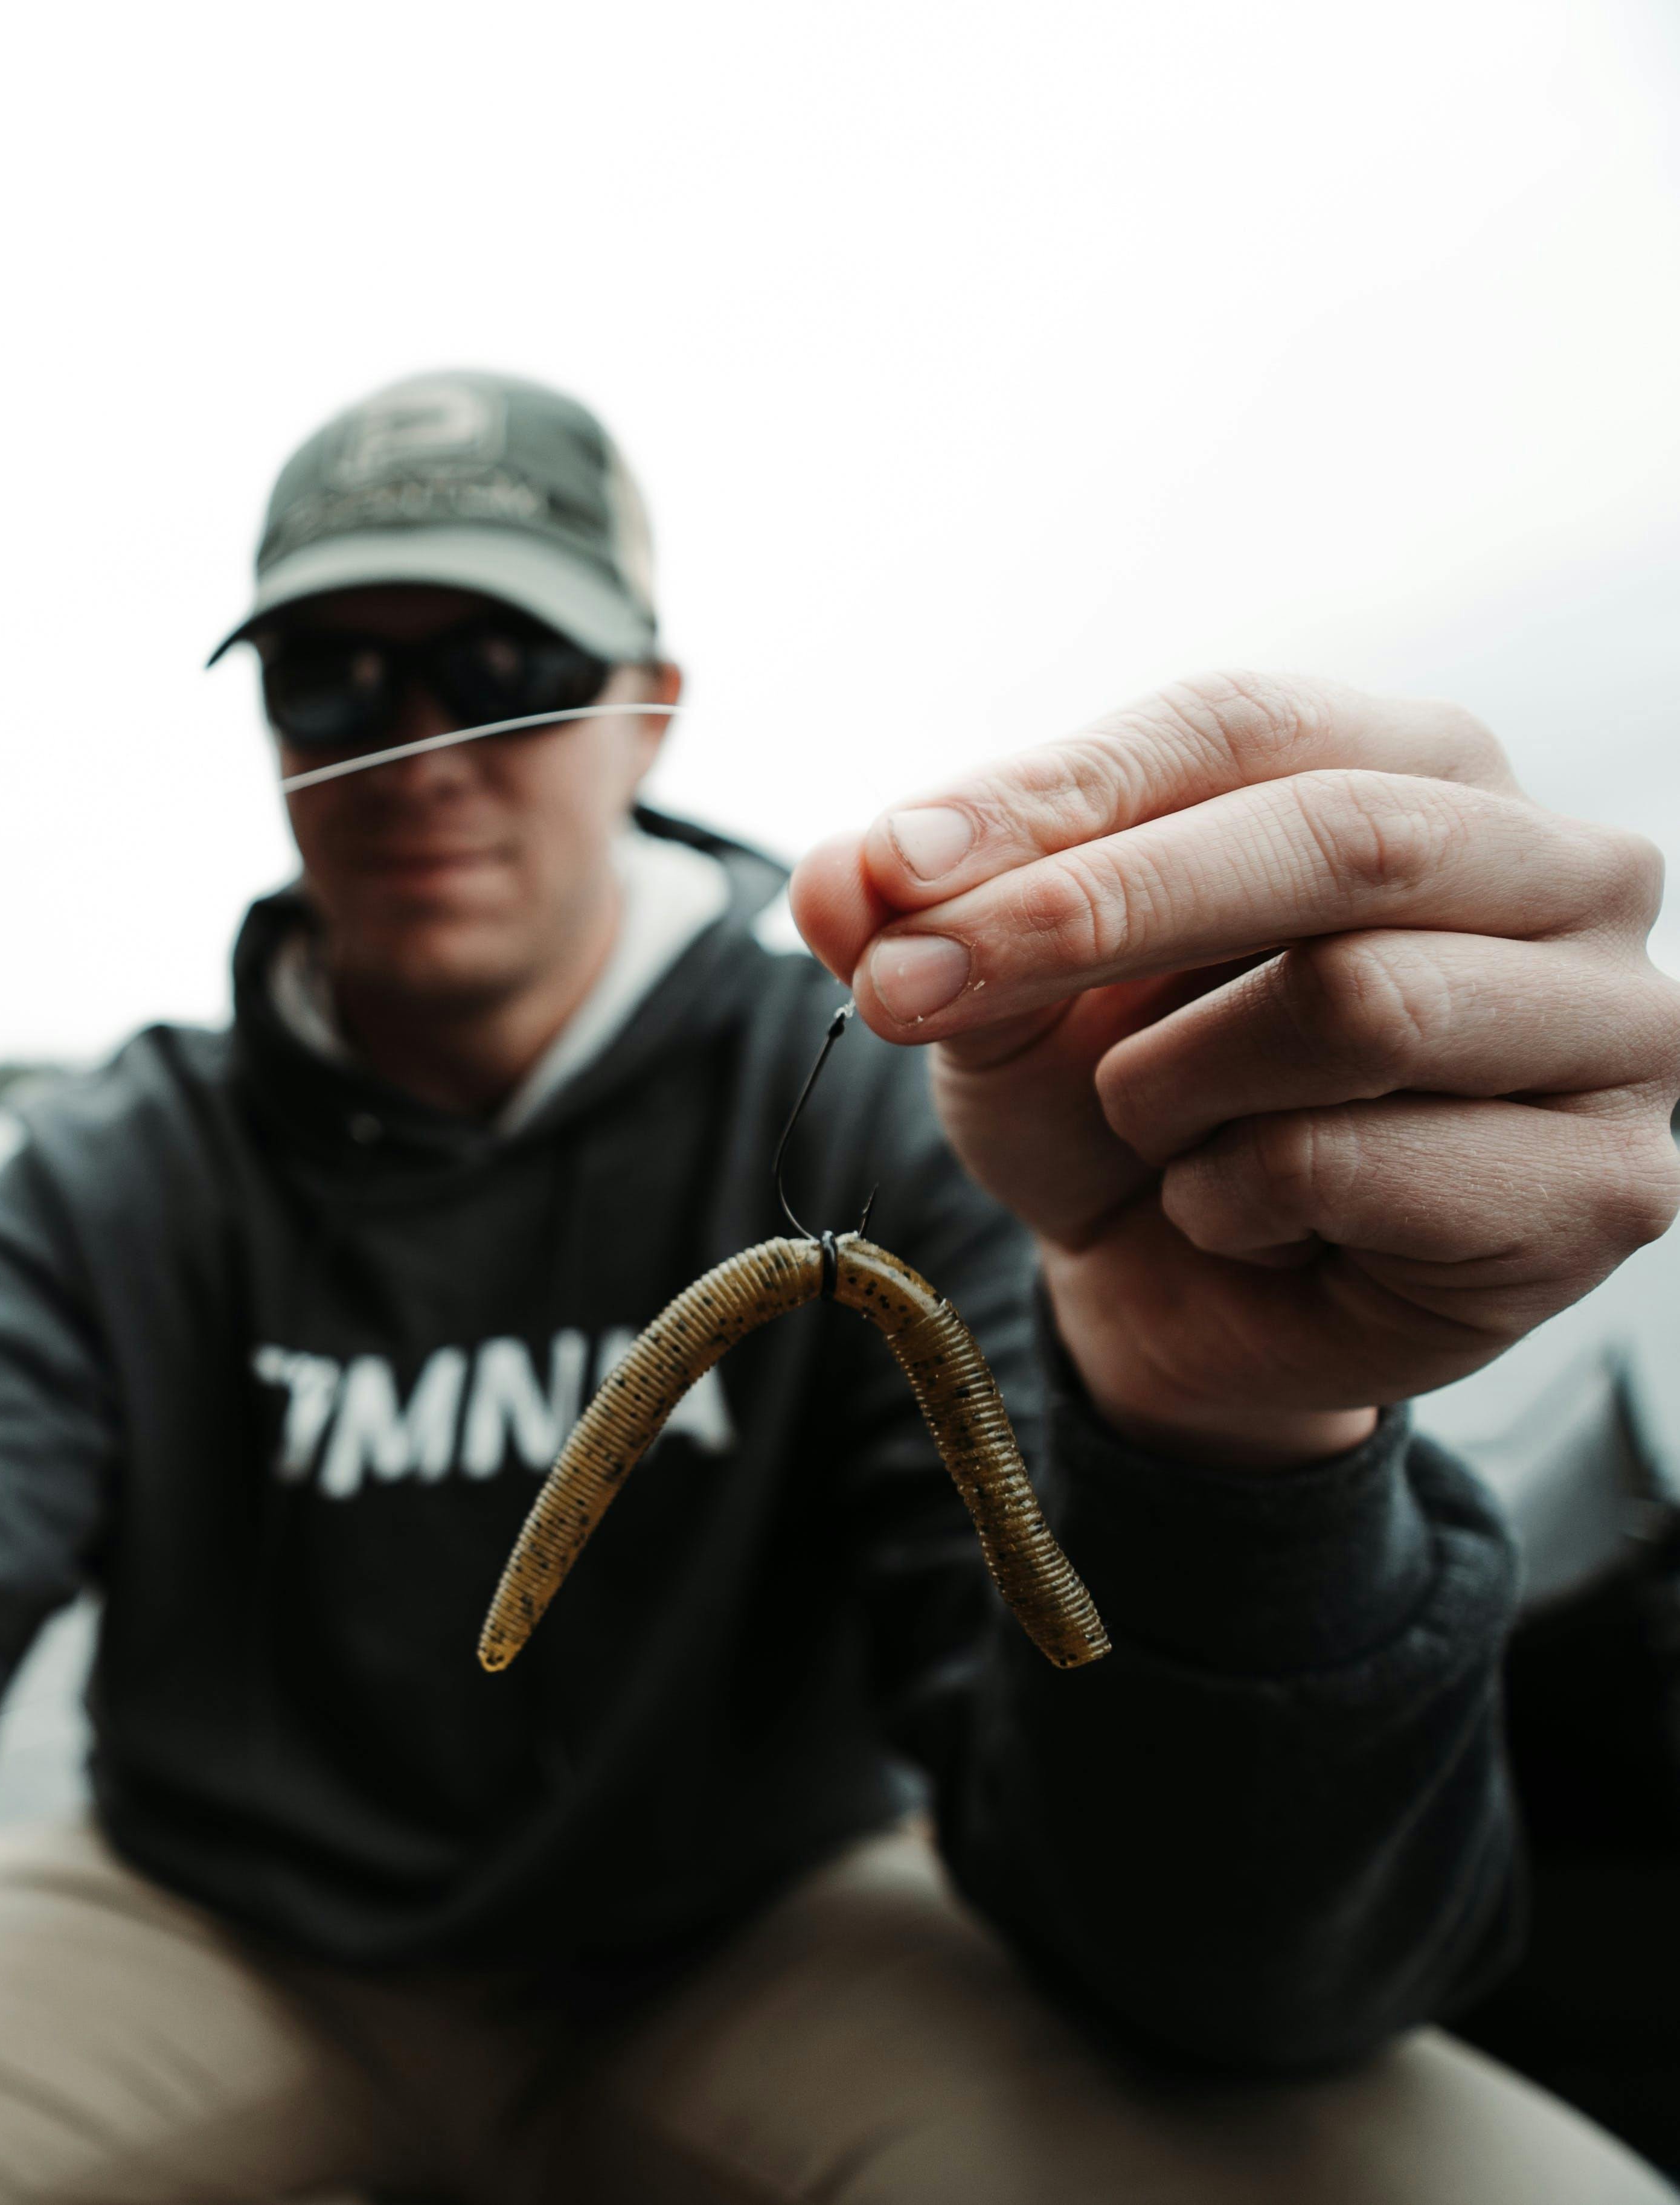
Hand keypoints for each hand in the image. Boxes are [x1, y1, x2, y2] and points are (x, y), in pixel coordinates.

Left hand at [791, 673, 1679, 1466]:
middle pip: (1330, 837)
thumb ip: (922, 917)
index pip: (1237, 726)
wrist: (1190, 1297)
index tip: (888, 867)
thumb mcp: (1000, 997)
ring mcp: (1612, 1028)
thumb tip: (840, 875)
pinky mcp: (1603, 1187)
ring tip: (1150, 1125)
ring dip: (1174, 1081)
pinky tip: (1236, 1215)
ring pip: (1356, 1001)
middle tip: (905, 987)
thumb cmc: (1125, 1102)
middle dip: (1088, 911)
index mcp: (1422, 765)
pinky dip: (1234, 1198)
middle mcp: (1562, 869)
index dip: (1052, 793)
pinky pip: (1359, 1163)